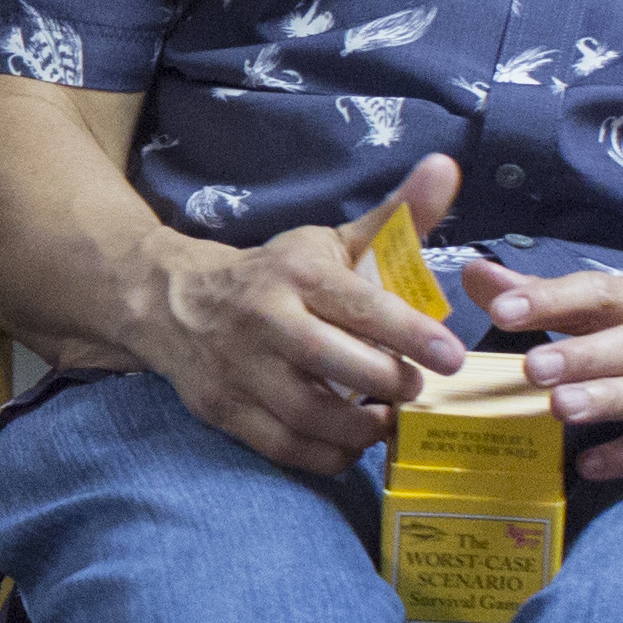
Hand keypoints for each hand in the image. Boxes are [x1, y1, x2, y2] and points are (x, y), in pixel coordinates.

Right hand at [130, 154, 469, 477]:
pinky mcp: (223, 409)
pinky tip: (349, 442)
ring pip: (308, 413)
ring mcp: (239, 368)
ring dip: (360, 428)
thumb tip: (449, 168)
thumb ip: (398, 217)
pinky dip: (327, 454)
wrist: (172, 300)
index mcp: (297, 274)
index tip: (451, 357)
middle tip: (415, 389)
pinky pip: (284, 446)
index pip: (359, 304)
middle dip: (388, 384)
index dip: (410, 333)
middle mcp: (264, 319)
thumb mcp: (330, 242)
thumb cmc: (274, 274)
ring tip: (386, 419)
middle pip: (334, 363)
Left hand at [459, 252, 622, 480]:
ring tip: (561, 408)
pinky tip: (592, 464)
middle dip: (582, 355)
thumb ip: (545, 296)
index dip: (551, 298)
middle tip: (532, 365)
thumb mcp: (619, 309)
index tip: (501, 305)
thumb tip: (474, 274)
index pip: (600, 294)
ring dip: (608, 400)